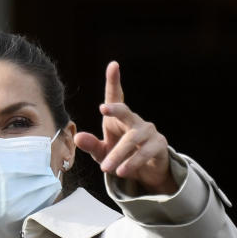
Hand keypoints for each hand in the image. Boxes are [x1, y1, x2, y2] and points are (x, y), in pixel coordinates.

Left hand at [74, 61, 176, 194]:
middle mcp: (134, 121)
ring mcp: (148, 132)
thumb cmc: (120, 156)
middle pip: (125, 111)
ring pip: (133, 138)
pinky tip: (123, 171)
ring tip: (107, 168)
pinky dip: (133, 162)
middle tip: (103, 109)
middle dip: (115, 109)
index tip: (113, 65)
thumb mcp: (102, 153)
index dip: (114, 81)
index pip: (116, 97)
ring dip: (119, 153)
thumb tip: (77, 137)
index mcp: (118, 119)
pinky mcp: (159, 145)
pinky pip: (146, 151)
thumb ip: (91, 145)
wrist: (144, 172)